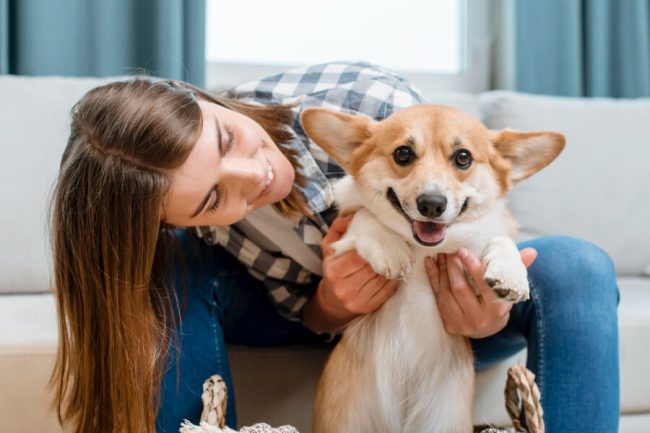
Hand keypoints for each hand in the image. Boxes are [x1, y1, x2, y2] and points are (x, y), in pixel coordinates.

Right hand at [302, 214, 400, 333]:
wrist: (331, 302)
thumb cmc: (333, 270)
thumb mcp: (329, 250)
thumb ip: (337, 230)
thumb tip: (350, 216)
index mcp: (334, 271)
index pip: (358, 256)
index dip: (372, 246)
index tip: (381, 238)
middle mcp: (344, 287)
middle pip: (371, 267)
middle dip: (384, 256)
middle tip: (394, 245)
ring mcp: (356, 299)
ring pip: (381, 279)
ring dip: (392, 267)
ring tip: (398, 256)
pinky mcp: (368, 307)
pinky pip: (386, 291)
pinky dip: (394, 280)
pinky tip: (397, 271)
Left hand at [425, 248, 536, 338]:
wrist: (488, 328)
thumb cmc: (499, 301)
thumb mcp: (509, 288)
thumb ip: (517, 269)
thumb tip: (532, 252)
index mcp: (497, 309)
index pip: (483, 286)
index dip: (472, 267)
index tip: (463, 251)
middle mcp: (479, 319)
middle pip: (460, 288)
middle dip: (452, 267)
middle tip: (449, 250)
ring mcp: (463, 323)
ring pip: (447, 293)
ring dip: (441, 271)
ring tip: (441, 254)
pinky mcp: (449, 324)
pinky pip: (438, 298)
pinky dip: (433, 279)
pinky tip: (429, 263)